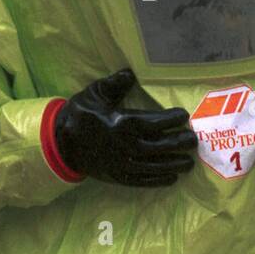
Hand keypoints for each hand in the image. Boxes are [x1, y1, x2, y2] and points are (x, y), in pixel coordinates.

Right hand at [54, 69, 196, 187]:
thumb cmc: (81, 114)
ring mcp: (123, 164)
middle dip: (180, 143)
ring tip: (189, 162)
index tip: (183, 115)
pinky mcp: (118, 177)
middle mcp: (127, 146)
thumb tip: (131, 72)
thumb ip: (115, 83)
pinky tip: (172, 178)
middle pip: (162, 146)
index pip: (156, 122)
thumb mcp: (95, 93)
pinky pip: (143, 181)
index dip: (173, 119)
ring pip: (156, 166)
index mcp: (123, 123)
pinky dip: (159, 180)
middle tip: (193, 140)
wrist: (61, 143)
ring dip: (175, 164)